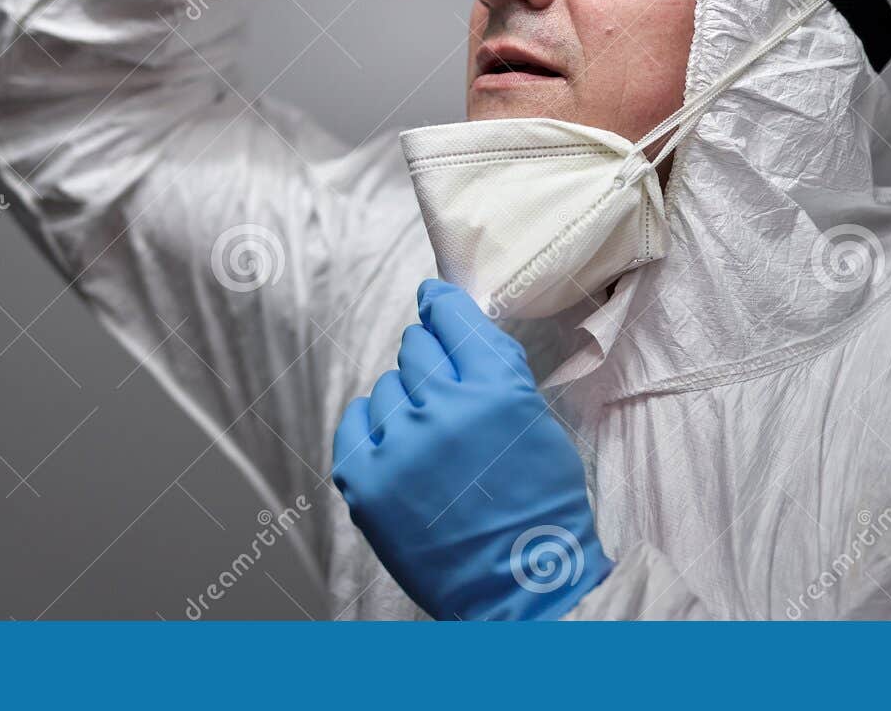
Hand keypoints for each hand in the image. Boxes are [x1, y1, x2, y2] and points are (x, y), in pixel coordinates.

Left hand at [332, 280, 612, 619]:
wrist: (517, 587)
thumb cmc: (536, 505)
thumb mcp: (534, 420)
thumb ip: (492, 367)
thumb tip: (446, 315)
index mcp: (496, 391)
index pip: (450, 317)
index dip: (441, 306)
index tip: (433, 302)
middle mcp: (443, 411)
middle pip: (415, 348)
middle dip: (431, 364)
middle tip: (450, 401)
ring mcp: (398, 447)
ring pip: (386, 385)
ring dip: (406, 403)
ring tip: (434, 445)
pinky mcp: (365, 481)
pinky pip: (355, 420)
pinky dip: (374, 427)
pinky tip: (399, 448)